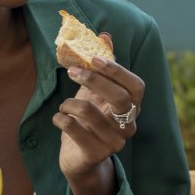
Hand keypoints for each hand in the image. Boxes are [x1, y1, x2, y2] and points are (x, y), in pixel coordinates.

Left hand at [52, 56, 145, 181]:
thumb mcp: (94, 91)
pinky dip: (61, 119)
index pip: (137, 86)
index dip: (118, 71)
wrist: (78, 158)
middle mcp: (129, 125)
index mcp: (132, 107)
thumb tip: (105, 35)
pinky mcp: (96, 154)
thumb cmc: (88, 119)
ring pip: (92, 114)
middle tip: (72, 71)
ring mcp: (115, 142)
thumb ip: (101, 66)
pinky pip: (75, 130)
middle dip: (95, 81)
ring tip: (63, 105)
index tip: (94, 58)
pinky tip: (58, 118)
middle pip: (121, 99)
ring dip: (71, 103)